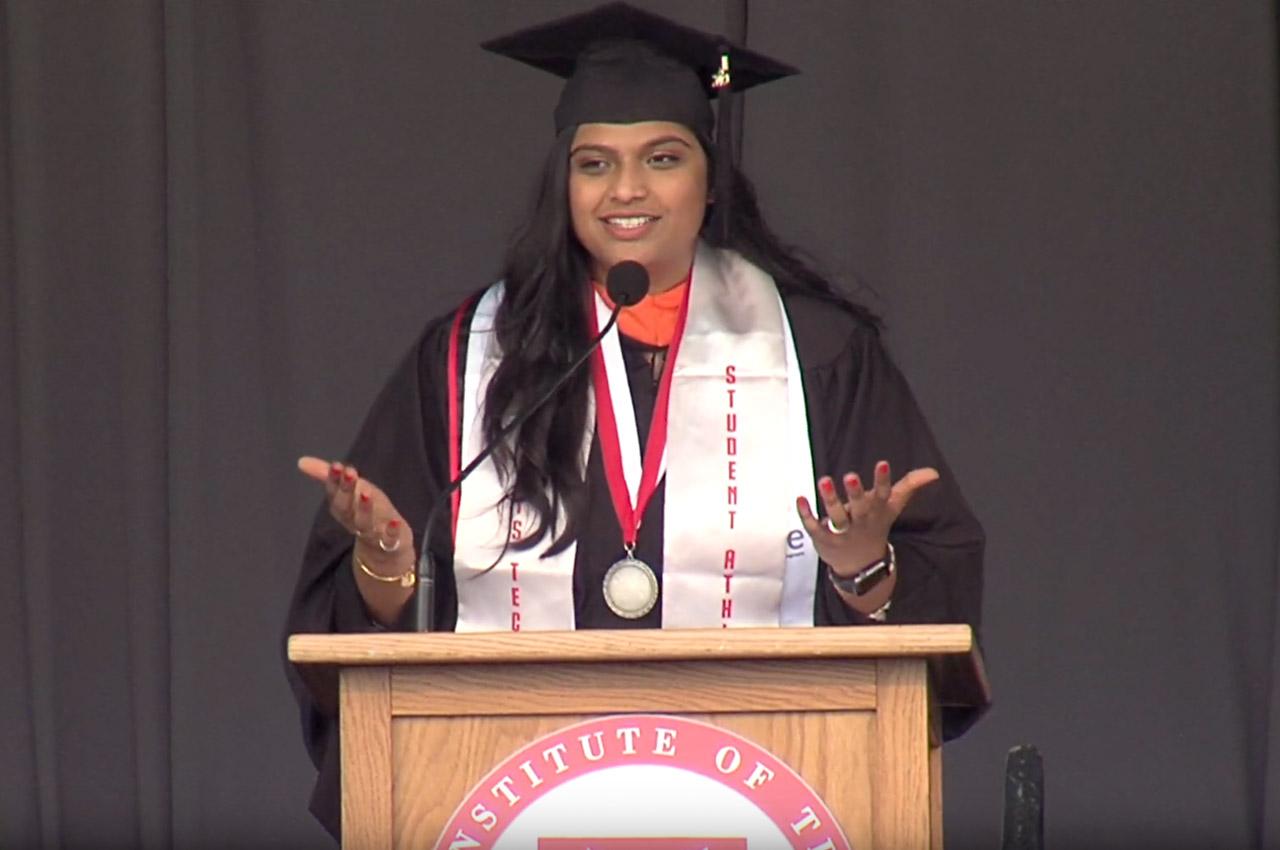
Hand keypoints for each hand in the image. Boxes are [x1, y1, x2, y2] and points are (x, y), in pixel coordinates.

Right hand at [297, 456, 414, 575]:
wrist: (384, 549)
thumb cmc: (365, 513)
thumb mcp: (351, 491)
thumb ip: (327, 476)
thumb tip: (301, 461)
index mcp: (342, 507)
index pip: (334, 493)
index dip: (334, 480)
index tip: (336, 466)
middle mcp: (353, 520)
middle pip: (346, 507)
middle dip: (346, 490)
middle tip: (350, 472)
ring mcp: (370, 532)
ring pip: (363, 523)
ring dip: (364, 509)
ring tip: (366, 493)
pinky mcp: (389, 542)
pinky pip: (388, 540)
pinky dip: (391, 532)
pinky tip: (395, 523)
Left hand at [796, 460, 938, 575]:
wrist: (861, 565)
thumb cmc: (875, 525)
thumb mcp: (893, 507)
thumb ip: (910, 486)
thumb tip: (933, 472)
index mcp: (878, 511)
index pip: (883, 495)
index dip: (882, 480)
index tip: (882, 463)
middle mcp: (861, 521)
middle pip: (860, 507)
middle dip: (856, 493)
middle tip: (850, 476)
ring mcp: (843, 531)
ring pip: (836, 516)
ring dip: (830, 499)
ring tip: (824, 480)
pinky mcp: (824, 539)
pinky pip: (815, 527)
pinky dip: (807, 515)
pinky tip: (800, 499)